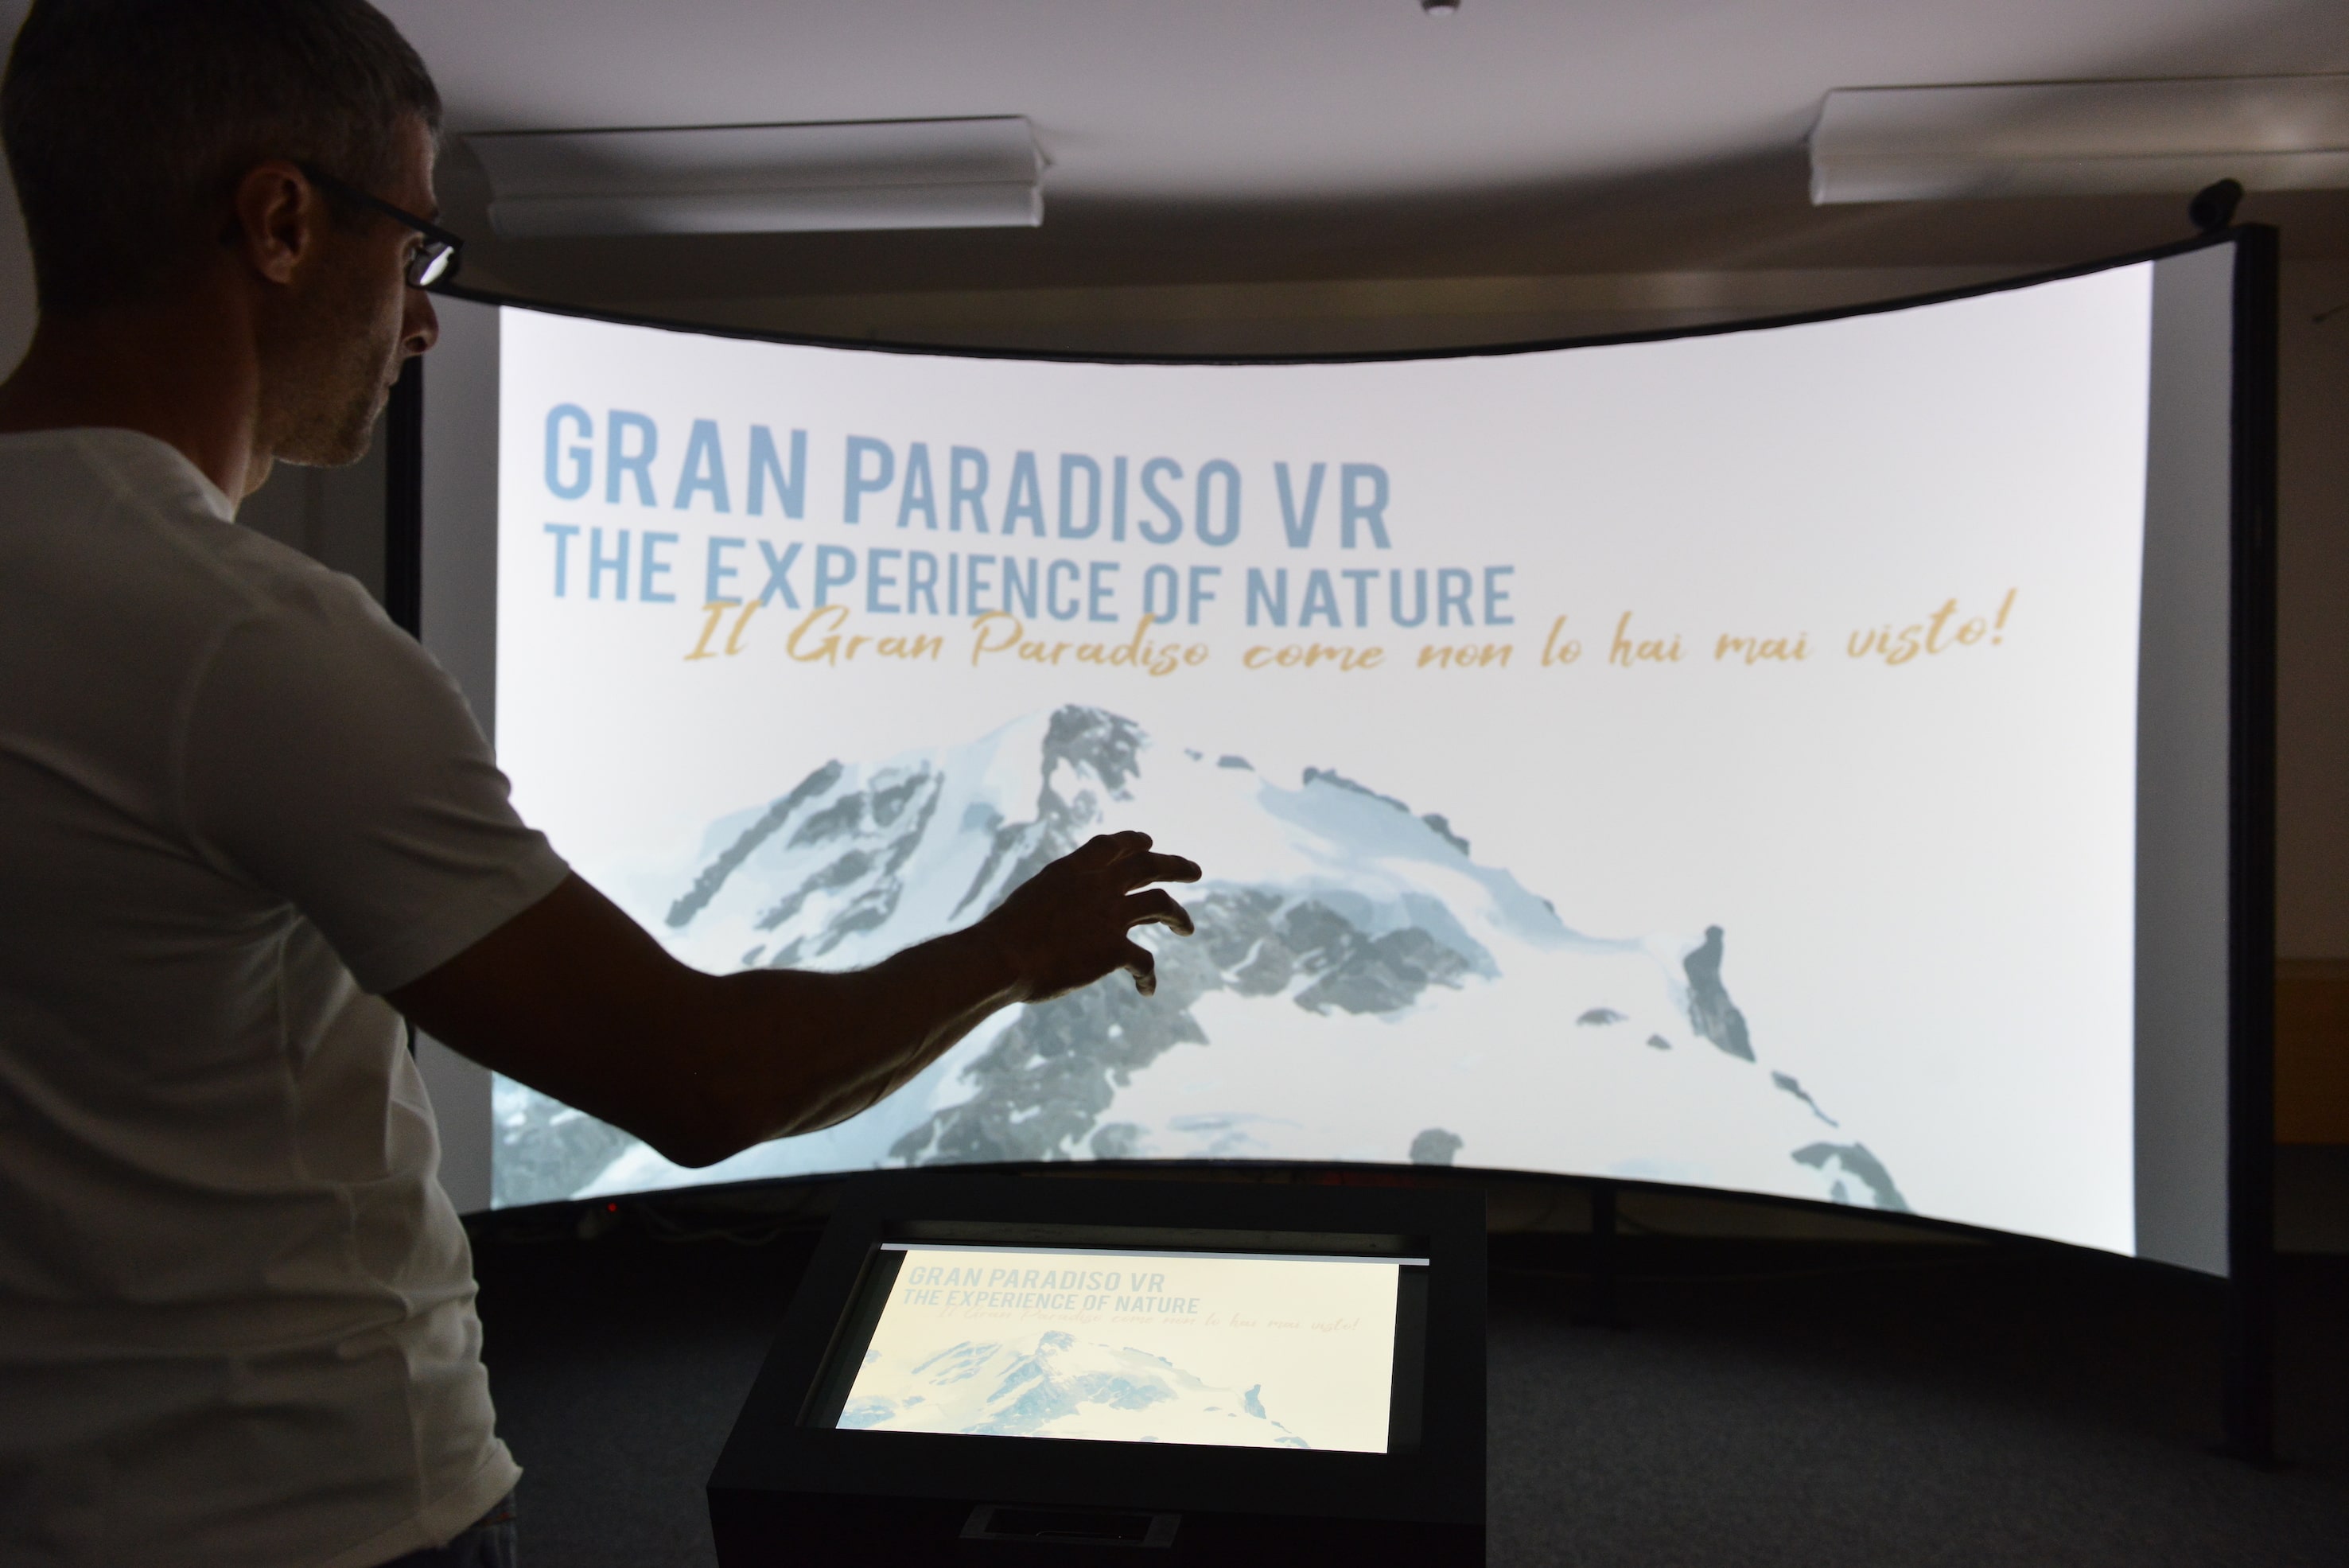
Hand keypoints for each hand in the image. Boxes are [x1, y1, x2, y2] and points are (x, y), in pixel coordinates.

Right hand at [979, 831, 1201, 1000]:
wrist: (1003, 957)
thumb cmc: (1002, 937)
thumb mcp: (1029, 903)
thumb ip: (1053, 902)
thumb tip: (1056, 917)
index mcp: (1071, 870)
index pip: (1110, 845)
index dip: (1133, 842)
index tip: (1148, 842)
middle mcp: (1096, 886)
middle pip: (1148, 865)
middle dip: (1175, 865)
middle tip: (1195, 871)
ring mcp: (1109, 915)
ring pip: (1161, 905)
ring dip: (1179, 915)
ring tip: (1187, 927)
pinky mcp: (1114, 949)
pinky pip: (1145, 962)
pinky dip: (1148, 977)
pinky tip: (1147, 989)